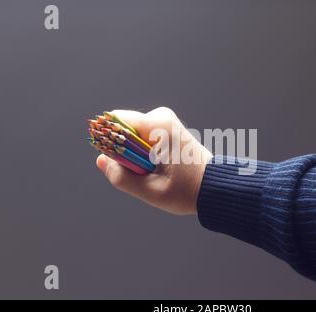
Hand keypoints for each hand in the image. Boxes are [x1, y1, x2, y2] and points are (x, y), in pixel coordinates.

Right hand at [95, 107, 212, 214]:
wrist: (215, 186)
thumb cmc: (188, 190)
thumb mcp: (152, 192)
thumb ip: (122, 178)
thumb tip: (101, 160)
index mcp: (159, 126)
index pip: (117, 121)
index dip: (110, 142)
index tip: (121, 163)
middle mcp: (161, 116)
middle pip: (122, 129)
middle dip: (124, 152)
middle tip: (144, 172)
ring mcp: (164, 120)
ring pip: (130, 135)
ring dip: (134, 155)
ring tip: (154, 171)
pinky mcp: (165, 127)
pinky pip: (140, 137)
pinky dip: (142, 153)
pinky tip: (158, 166)